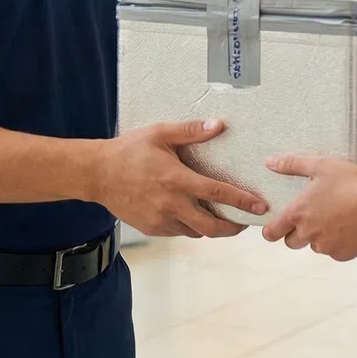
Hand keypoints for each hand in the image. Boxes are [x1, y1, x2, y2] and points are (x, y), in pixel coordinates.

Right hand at [93, 120, 268, 238]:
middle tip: (244, 223)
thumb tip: (219, 125)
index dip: (242, 201)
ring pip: (195, 231)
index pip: (217, 192)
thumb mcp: (159, 134)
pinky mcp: (151, 228)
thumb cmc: (129, 150)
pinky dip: (189, 226)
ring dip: (209, 227)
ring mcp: (160, 219)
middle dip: (232, 228)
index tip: (260, 206)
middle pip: (211, 226)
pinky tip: (191, 214)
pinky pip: (178, 232)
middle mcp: (170, 204)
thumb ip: (190, 131)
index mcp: (176, 179)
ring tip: (219, 217)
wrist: (97, 174)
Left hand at [260, 155, 356, 260]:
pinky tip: (349, 226)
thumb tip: (269, 162)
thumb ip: (292, 164)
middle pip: (291, 242)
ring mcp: (326, 247)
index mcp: (299, 213)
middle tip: (311, 217)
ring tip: (335, 217)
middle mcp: (309, 234)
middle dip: (296, 233)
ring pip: (315, 246)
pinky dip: (338, 242)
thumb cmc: (351, 182)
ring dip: (319, 236)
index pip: (272, 232)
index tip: (274, 227)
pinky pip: (334, 251)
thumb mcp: (320, 165)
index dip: (271, 230)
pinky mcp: (343, 255)